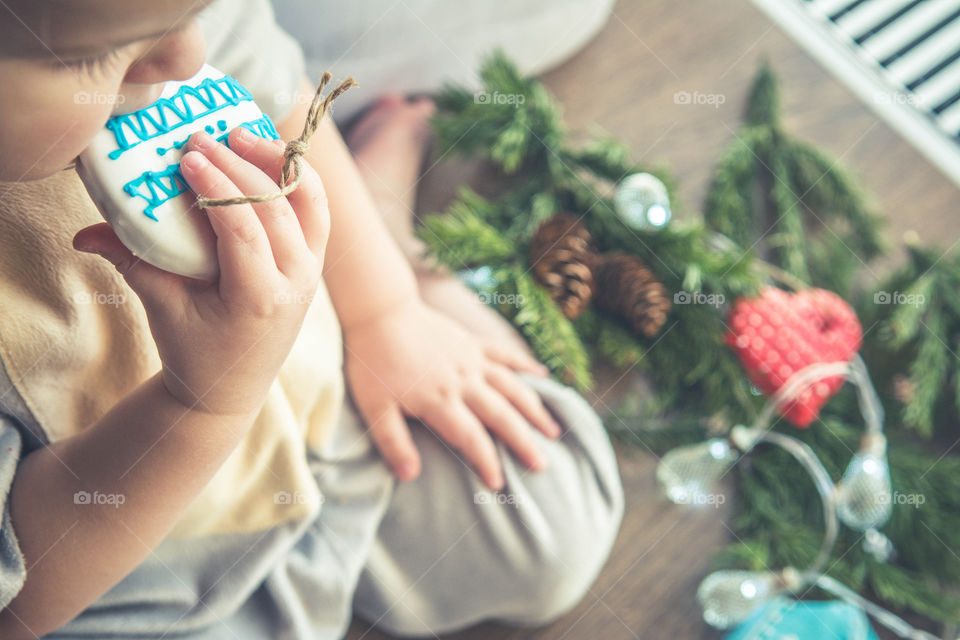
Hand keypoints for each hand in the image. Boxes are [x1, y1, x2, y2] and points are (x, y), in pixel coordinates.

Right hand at [74, 128, 328, 416]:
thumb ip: (131, 263)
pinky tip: (264, 154)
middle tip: (204, 137)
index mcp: (259, 300)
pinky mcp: (314, 262)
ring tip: (241, 134)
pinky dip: (294, 178)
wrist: (231, 385)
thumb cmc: (195, 350)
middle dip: (242, 166)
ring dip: (278, 164)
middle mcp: (296, 284)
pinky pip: (315, 210)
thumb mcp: (161, 308)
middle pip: (278, 210)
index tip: (189, 156)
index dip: (219, 188)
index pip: (245, 231)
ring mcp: (312, 272)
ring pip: (309, 204)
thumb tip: (83, 233)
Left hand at [343, 298, 561, 488]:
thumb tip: (410, 476)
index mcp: (440, 400)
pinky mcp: (472, 342)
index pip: (471, 438)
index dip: (487, 463)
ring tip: (554, 430)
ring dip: (534, 409)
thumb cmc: (372, 362)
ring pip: (512, 387)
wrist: (380, 311)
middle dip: (523, 442)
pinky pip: (505, 354)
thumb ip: (393, 442)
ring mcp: (471, 359)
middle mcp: (464, 381)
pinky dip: (526, 365)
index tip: (499, 485)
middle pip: (501, 415)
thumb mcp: (374, 407)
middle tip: (542, 466)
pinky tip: (544, 376)